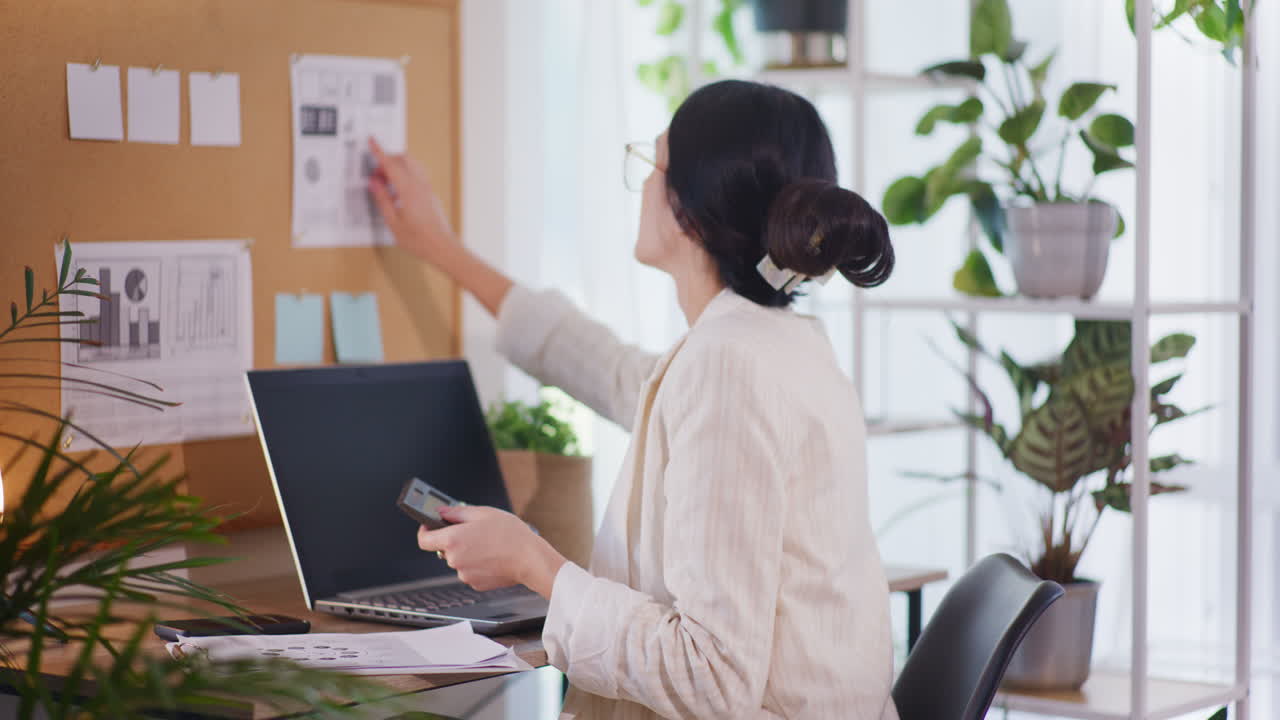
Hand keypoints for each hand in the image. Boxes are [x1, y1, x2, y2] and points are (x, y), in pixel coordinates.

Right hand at [367, 138, 464, 268]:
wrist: (443, 248)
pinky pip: (417, 176)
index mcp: (409, 191)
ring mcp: (428, 189)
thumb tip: (374, 183)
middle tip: (376, 175)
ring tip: (386, 184)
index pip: (391, 165)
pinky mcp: (431, 195)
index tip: (372, 141)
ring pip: (412, 166)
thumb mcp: (393, 222)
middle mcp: (420, 186)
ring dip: (398, 167)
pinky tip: (397, 192)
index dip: (380, 152)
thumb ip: (382, 200)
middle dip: (388, 160)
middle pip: (404, 159)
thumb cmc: (419, 240)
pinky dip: (405, 175)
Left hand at [417, 505, 567, 598]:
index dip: (425, 532)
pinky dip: (477, 564)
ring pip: (459, 560)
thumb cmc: (511, 535)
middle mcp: (454, 559)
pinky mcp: (475, 584)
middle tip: (474, 532)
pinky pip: (470, 571)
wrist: (530, 559)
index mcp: (453, 539)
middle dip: (455, 540)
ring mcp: (464, 574)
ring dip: (467, 553)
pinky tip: (493, 557)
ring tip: (489, 544)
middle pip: (444, 549)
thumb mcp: (483, 513)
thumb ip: (457, 512)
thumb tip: (441, 512)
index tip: (431, 526)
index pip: (423, 540)